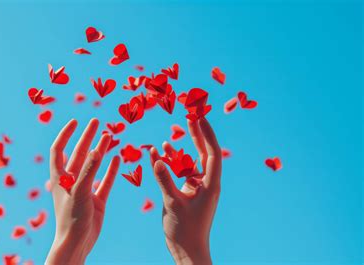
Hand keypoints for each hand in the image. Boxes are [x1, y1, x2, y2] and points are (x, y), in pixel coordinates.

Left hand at [45, 118, 119, 264]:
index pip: (58, 149)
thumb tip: (97, 150)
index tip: (75, 121)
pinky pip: (105, 181)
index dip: (65, 134)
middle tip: (96, 121)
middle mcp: (71, 180)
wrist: (77, 243)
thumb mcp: (79, 192)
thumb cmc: (71, 219)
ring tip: (109, 135)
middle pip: (79, 153)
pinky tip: (118, 158)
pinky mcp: (96, 200)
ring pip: (93, 165)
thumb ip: (89, 171)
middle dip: (86, 137)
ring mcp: (85, 189)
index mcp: (59, 177)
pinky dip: (111, 170)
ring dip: (100, 151)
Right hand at [150, 118, 221, 264]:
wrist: (186, 250)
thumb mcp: (173, 203)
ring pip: (188, 162)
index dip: (207, 133)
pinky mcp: (186, 193)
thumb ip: (164, 180)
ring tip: (168, 138)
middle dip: (196, 134)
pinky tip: (158, 154)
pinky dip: (169, 164)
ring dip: (178, 151)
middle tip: (191, 115)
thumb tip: (156, 158)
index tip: (199, 117)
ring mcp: (196, 187)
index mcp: (211, 184)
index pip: (212, 153)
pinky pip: (178, 173)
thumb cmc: (185, 230)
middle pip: (203, 153)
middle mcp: (206, 183)